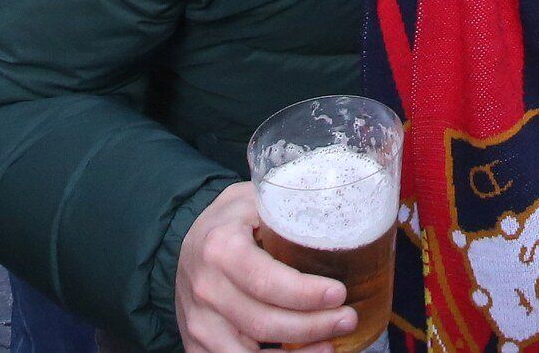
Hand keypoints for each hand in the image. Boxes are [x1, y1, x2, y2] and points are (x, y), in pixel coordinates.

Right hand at [176, 183, 356, 352]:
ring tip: (331, 343)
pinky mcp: (197, 344)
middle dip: (312, 325)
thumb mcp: (255, 200)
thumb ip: (290, 207)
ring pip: (249, 352)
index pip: (266, 280)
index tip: (338, 293)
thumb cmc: (233, 220)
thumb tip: (344, 212)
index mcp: (221, 247)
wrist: (191, 244)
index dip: (305, 293)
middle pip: (263, 321)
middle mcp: (205, 287)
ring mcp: (198, 321)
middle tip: (347, 319)